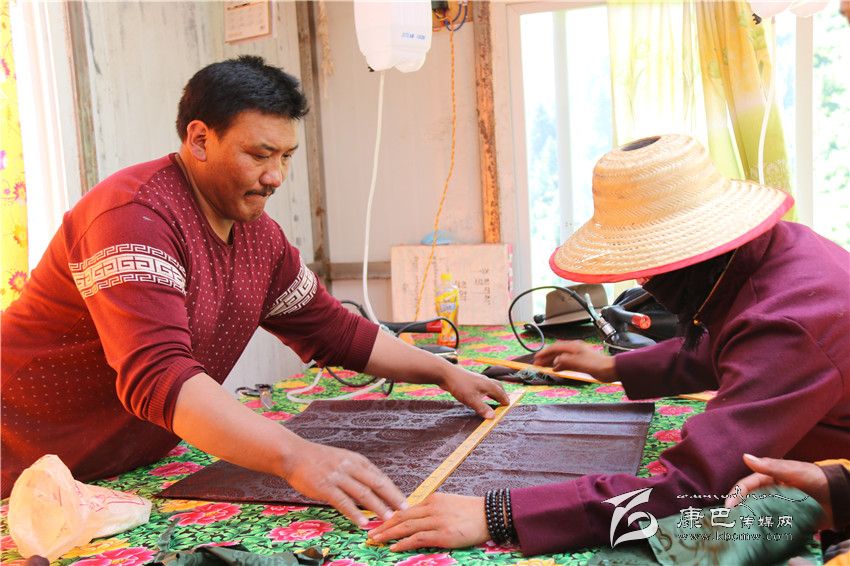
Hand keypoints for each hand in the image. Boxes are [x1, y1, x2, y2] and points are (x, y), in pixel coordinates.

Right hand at [279, 439, 406, 526]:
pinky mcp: (325, 486)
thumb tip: (373, 487)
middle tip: (404, 509)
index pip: (380, 476)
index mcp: (356, 460)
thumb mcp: (342, 459)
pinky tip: (362, 522)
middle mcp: (350, 466)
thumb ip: (357, 471)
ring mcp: (338, 476)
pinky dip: (354, 513)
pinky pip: (343, 502)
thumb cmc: (318, 459)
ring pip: (362, 493)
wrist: (293, 454)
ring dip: (377, 506)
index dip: (393, 490)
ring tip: (387, 518)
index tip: (403, 501)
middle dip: (392, 497)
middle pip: (377, 483)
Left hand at [368, 493, 489, 550]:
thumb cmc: (472, 511)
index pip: (406, 509)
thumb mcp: (449, 504)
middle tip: (371, 533)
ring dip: (389, 534)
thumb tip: (420, 517)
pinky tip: (394, 547)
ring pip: (406, 527)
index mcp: (432, 500)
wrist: (490, 514)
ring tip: (376, 540)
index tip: (379, 523)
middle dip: (384, 526)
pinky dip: (404, 542)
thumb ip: (434, 509)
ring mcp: (437, 521)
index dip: (390, 517)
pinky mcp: (443, 534)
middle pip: (401, 517)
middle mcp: (432, 508)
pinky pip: (418, 538)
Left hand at [438, 366, 509, 418]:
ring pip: (490, 385)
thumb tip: (493, 417)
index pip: (501, 393)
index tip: (508, 406)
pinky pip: (482, 386)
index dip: (505, 400)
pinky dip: (486, 391)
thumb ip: (482, 408)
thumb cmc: (459, 385)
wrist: (446, 373)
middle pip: (497, 387)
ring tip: (494, 400)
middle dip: (502, 394)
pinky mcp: (470, 380)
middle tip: (504, 402)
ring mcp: (477, 379)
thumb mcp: (471, 399)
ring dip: (494, 392)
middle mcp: (485, 380)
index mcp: (488, 384)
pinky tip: (480, 395)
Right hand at [533, 340, 616, 381]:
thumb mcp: (578, 363)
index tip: (537, 357)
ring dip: (551, 361)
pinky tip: (555, 369)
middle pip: (556, 352)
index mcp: (573, 347)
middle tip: (537, 363)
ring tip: (543, 366)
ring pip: (560, 357)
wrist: (610, 369)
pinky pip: (565, 362)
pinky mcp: (580, 362)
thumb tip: (555, 362)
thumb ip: (565, 361)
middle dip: (546, 357)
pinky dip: (559, 365)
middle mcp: (574, 349)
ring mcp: (577, 355)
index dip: (545, 352)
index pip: (555, 347)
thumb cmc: (597, 364)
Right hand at [725, 454, 831, 528]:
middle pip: (749, 500)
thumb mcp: (793, 470)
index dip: (736, 494)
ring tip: (741, 530)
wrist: (838, 496)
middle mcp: (770, 492)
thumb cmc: (815, 478)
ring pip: (758, 513)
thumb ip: (770, 466)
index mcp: (768, 478)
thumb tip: (745, 457)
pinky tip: (758, 535)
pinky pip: (772, 524)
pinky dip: (765, 529)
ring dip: (750, 520)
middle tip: (731, 520)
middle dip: (739, 509)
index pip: (747, 485)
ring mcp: (777, 507)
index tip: (729, 507)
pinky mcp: (786, 520)